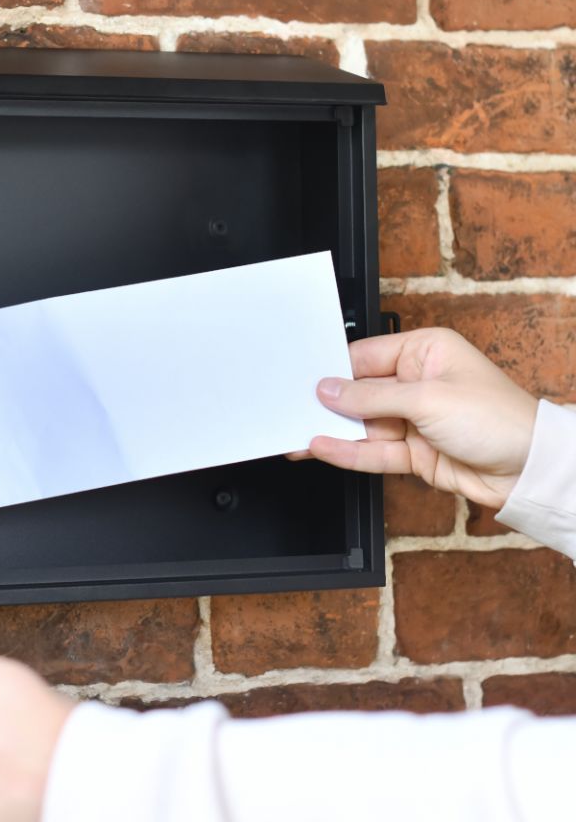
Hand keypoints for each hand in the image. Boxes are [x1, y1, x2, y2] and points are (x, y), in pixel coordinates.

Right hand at [293, 327, 537, 509]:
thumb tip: (330, 388)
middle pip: (360, 392)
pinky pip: (373, 451)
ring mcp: (414, 420)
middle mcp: (417, 382)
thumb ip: (372, 396)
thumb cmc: (499, 420)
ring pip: (362, 424)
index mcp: (424, 351)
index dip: (334, 370)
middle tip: (291, 406)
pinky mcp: (414, 453)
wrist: (530, 470)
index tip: (304, 380)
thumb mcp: (427, 399)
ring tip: (296, 432)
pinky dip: (348, 451)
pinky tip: (323, 447)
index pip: (365, 356)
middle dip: (328, 402)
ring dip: (332, 430)